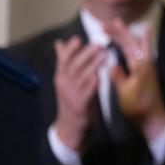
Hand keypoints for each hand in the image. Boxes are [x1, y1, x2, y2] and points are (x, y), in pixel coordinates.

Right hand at [52, 35, 105, 150]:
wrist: (70, 125)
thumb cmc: (71, 97)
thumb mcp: (65, 79)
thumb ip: (64, 60)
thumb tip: (59, 42)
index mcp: (61, 77)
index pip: (63, 61)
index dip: (70, 50)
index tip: (77, 39)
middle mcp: (64, 85)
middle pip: (73, 67)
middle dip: (85, 54)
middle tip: (97, 44)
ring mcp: (72, 95)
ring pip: (82, 77)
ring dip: (94, 65)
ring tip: (105, 54)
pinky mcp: (81, 104)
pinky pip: (88, 91)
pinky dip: (95, 81)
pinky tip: (102, 74)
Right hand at [104, 18, 164, 139]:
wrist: (153, 117)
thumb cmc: (137, 106)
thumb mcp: (124, 92)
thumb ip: (118, 76)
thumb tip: (110, 63)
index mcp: (140, 65)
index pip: (126, 45)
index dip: (115, 34)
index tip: (104, 26)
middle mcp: (146, 62)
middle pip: (133, 42)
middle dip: (122, 31)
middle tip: (112, 21)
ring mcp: (148, 66)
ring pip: (139, 45)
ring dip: (129, 35)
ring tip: (121, 26)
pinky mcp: (147, 72)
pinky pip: (140, 52)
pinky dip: (134, 44)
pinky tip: (132, 43)